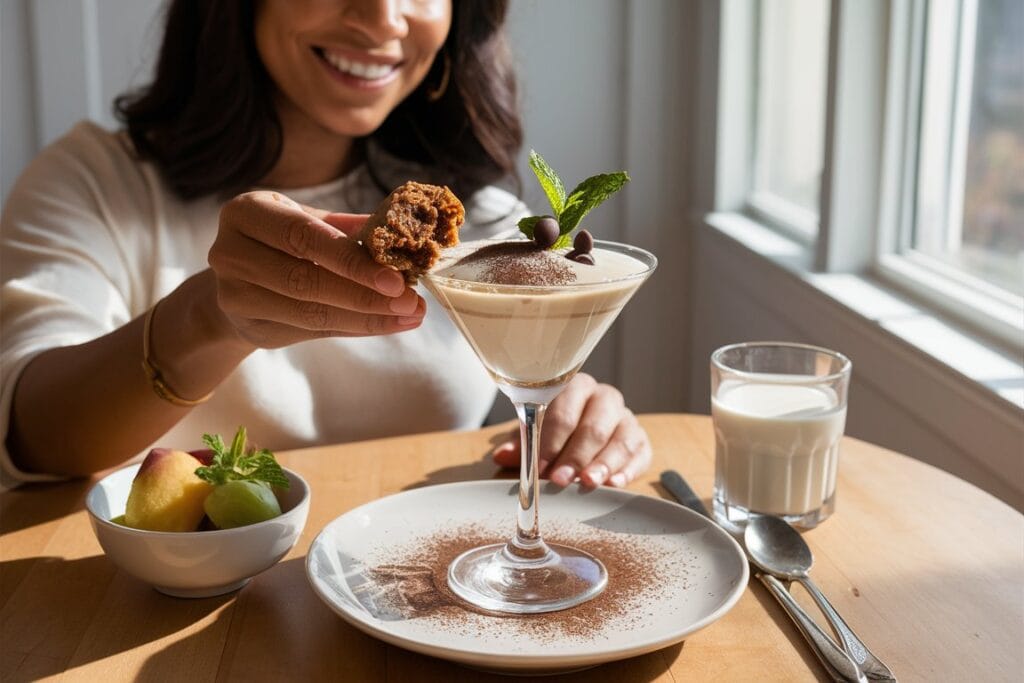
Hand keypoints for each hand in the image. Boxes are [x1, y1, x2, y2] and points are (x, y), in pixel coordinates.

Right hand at [208, 191, 423, 347]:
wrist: (238, 280)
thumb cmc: (282, 242)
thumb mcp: (308, 223)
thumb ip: (347, 228)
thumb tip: (401, 230)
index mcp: (246, 212)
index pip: (303, 237)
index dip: (351, 260)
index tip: (396, 278)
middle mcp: (229, 252)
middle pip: (305, 280)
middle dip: (364, 294)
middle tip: (410, 302)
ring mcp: (233, 293)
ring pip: (309, 311)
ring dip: (366, 316)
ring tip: (408, 316)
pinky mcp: (247, 325)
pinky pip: (310, 330)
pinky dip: (353, 327)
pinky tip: (386, 324)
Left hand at [491, 374, 651, 488]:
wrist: (586, 431)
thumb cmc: (557, 429)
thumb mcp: (535, 432)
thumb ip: (522, 443)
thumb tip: (503, 456)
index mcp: (575, 388)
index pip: (563, 412)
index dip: (550, 441)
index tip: (539, 466)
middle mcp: (604, 398)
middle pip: (594, 427)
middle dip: (575, 456)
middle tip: (560, 479)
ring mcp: (626, 419)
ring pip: (621, 440)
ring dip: (603, 465)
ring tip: (588, 484)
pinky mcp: (641, 440)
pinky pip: (640, 454)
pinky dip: (628, 471)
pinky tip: (614, 485)